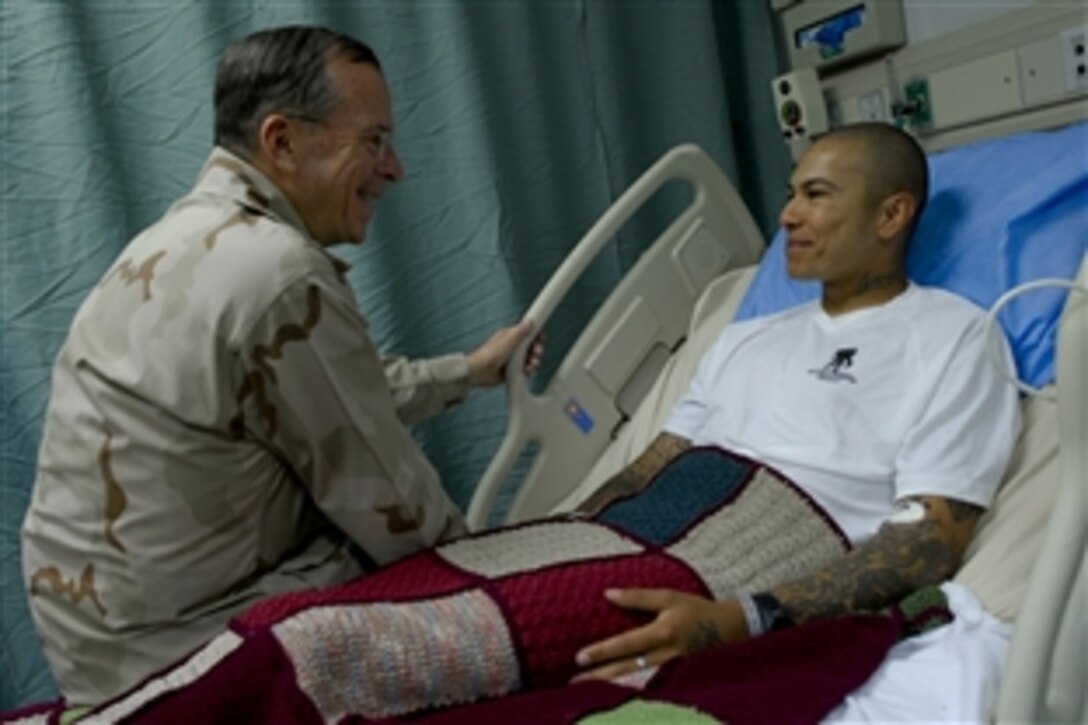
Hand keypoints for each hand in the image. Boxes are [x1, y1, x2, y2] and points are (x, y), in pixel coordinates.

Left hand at [466, 320, 543, 386]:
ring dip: (533, 361)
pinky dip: (528, 370)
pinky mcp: (512, 370)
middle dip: (536, 349)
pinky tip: (527, 371)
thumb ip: (521, 331)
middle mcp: (512, 346)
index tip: (541, 338)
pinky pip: (525, 368)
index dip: (535, 335)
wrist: (480, 371)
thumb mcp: (508, 340)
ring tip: (531, 364)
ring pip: (529, 358)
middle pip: (531, 346)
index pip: (527, 332)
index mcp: (510, 336)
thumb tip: (530, 322)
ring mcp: (512, 359)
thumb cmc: (489, 354)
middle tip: (537, 353)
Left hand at [571, 589, 746, 681]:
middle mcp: (667, 656)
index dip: (602, 652)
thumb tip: (607, 594)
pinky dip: (630, 694)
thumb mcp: (669, 597)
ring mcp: (674, 673)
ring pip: (637, 684)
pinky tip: (614, 698)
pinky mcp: (679, 682)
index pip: (627, 644)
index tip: (579, 658)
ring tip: (586, 693)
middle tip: (572, 683)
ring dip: (611, 689)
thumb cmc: (697, 610)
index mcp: (663, 632)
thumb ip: (638, 597)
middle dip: (599, 677)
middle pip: (627, 670)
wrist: (733, 631)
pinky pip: (650, 690)